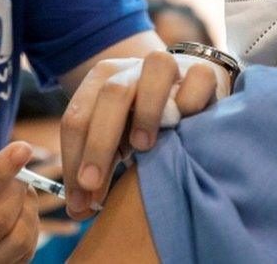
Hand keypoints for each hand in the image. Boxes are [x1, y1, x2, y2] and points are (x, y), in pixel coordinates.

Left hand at [60, 51, 228, 219]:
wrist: (185, 87)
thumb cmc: (143, 121)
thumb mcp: (116, 142)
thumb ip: (99, 170)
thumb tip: (79, 210)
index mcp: (101, 82)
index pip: (77, 116)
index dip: (73, 159)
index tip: (78, 200)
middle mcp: (132, 69)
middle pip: (111, 94)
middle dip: (98, 142)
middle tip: (94, 184)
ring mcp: (169, 66)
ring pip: (155, 68)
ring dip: (147, 109)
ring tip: (143, 147)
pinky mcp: (203, 71)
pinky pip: (198, 77)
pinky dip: (190, 99)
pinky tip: (185, 124)